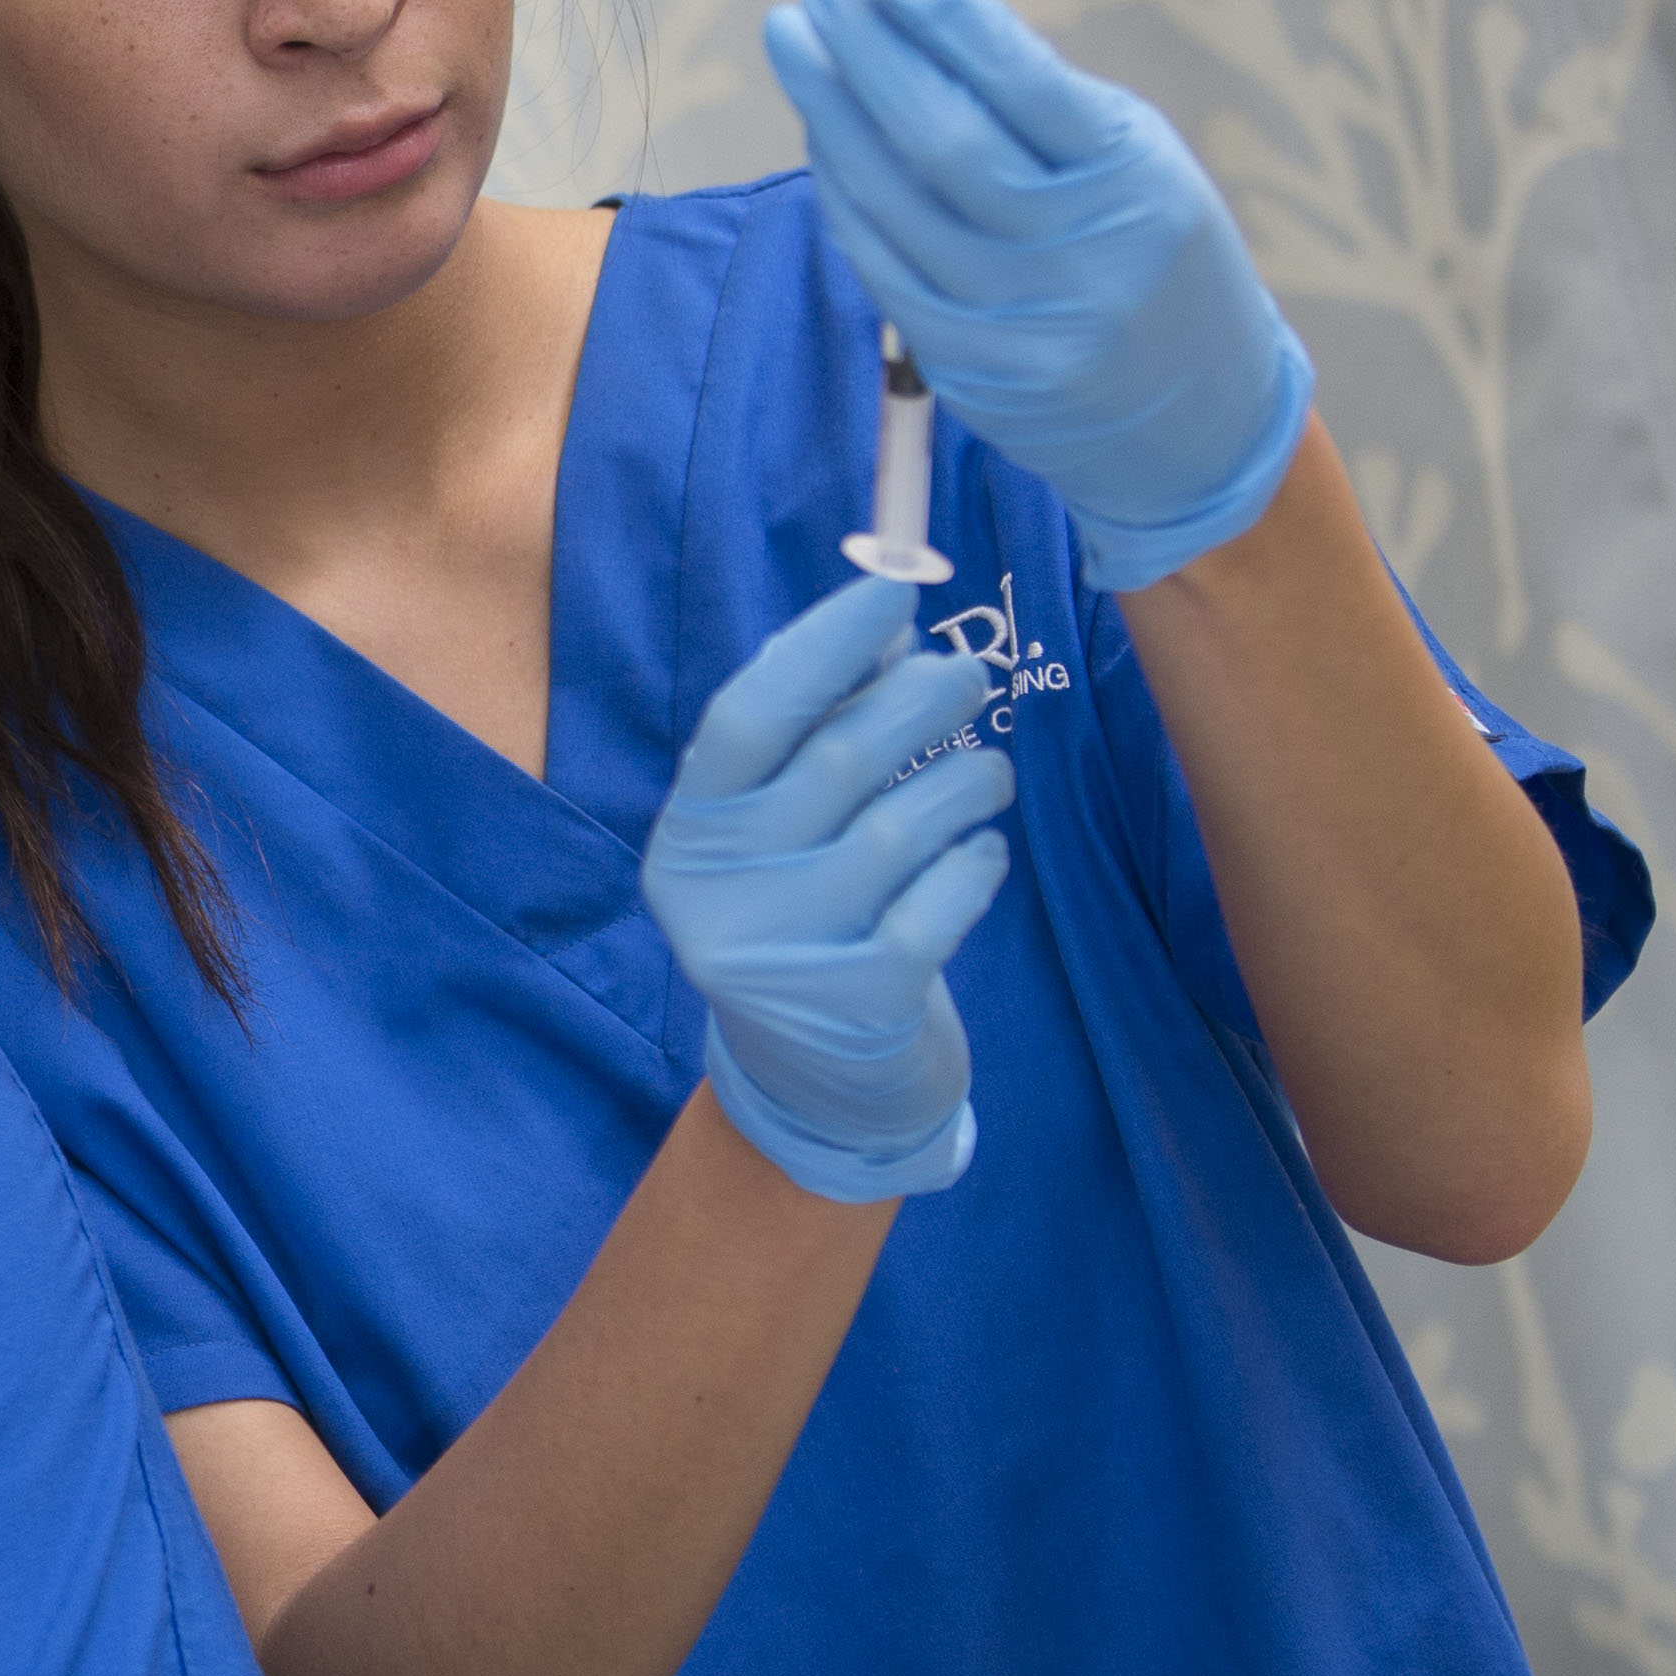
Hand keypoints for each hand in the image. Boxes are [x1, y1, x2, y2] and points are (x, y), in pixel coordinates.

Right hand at [643, 573, 1017, 1201]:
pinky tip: (978, 857)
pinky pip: (946, 898)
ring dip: (968, 782)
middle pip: (840, 760)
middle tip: (969, 678)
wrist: (815, 1085)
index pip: (747, 720)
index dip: (821, 647)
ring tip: (985, 777)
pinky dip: (978, 862)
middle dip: (923, 698)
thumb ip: (814, 740)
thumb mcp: (781, 836)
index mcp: (690, 837)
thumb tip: (885, 629)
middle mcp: (721, 895)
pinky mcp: (861, 999)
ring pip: (906, 825)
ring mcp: (787, 951)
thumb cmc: (806, 920)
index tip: (890, 590)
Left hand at [762, 0, 1316, 587]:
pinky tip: (820, 132)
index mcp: (1131, 178)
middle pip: (938, 136)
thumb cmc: (1157, 256)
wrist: (1196, 420)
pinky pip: (881, 261)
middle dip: (863, 50)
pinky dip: (842, 190)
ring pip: (892, 200)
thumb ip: (1040, 99)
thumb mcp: (1136, 162)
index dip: (933, 9)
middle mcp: (1074, 251)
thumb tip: (923, 12)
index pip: (1015, 75)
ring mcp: (1016, 318)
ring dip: (829, 112)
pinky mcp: (967, 367)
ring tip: (796, 40)